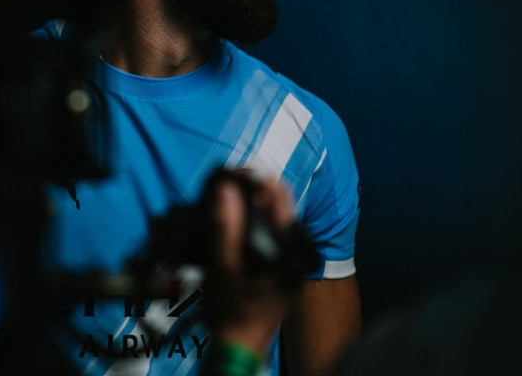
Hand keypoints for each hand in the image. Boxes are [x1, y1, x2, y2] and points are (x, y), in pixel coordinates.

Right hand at [203, 170, 301, 354]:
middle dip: (254, 188)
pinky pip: (272, 230)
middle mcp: (298, 252)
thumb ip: (226, 226)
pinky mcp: (283, 265)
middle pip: (279, 204)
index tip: (232, 173)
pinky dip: (255, 218)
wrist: (239, 347)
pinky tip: (237, 216)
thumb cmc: (232, 312)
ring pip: (275, 217)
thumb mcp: (224, 266)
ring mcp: (292, 259)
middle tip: (228, 180)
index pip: (279, 199)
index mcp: (290, 250)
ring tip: (229, 194)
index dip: (256, 179)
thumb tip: (224, 189)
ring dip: (253, 202)